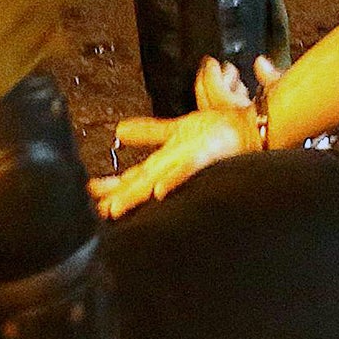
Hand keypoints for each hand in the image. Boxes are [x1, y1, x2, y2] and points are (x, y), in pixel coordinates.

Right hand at [88, 57, 281, 218]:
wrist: (250, 129)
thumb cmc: (218, 132)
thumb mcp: (177, 129)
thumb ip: (149, 132)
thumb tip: (119, 131)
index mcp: (165, 163)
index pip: (133, 177)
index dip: (111, 185)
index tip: (88, 192)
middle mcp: (173, 167)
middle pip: (140, 184)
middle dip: (117, 197)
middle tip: (96, 210)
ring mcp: (189, 164)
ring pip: (156, 181)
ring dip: (137, 194)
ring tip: (115, 207)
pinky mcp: (207, 156)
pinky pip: (188, 168)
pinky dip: (173, 178)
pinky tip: (158, 189)